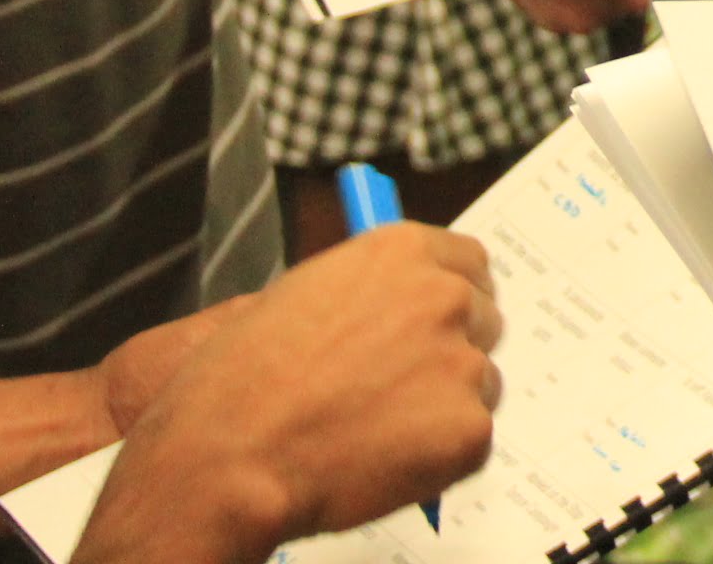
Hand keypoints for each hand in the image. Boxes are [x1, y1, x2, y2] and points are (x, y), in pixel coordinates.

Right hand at [82, 227, 500, 562]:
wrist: (232, 452)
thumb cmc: (243, 380)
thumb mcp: (301, 296)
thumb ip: (366, 292)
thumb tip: (395, 308)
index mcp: (401, 252)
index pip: (468, 262)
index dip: (450, 297)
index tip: (438, 322)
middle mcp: (442, 297)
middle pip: (481, 319)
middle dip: (450, 351)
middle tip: (402, 387)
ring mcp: (461, 362)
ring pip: (479, 383)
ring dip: (445, 405)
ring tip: (377, 430)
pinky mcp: (468, 428)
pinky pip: (470, 440)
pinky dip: (439, 457)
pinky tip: (384, 460)